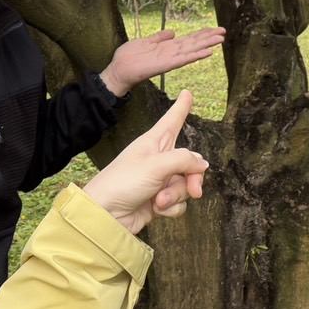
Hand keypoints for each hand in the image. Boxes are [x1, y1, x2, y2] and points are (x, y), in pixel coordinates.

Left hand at [83, 90, 209, 233]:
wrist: (106, 215)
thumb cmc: (123, 182)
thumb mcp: (156, 165)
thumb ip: (184, 160)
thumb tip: (203, 164)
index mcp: (154, 143)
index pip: (172, 120)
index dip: (181, 108)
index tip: (188, 93)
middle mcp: (158, 159)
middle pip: (190, 162)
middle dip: (193, 177)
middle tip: (194, 189)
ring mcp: (159, 181)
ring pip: (185, 185)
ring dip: (176, 195)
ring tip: (159, 200)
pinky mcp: (159, 200)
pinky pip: (178, 202)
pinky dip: (171, 208)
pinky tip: (157, 209)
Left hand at [99, 27, 226, 95]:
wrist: (118, 70)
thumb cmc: (129, 57)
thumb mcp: (145, 41)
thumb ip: (160, 37)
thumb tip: (173, 31)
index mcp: (167, 47)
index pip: (188, 39)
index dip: (202, 34)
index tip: (215, 28)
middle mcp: (171, 53)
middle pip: (194, 43)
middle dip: (209, 37)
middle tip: (224, 32)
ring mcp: (170, 59)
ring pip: (192, 50)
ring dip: (206, 45)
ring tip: (220, 40)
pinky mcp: (165, 65)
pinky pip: (183, 59)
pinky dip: (195, 56)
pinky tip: (207, 52)